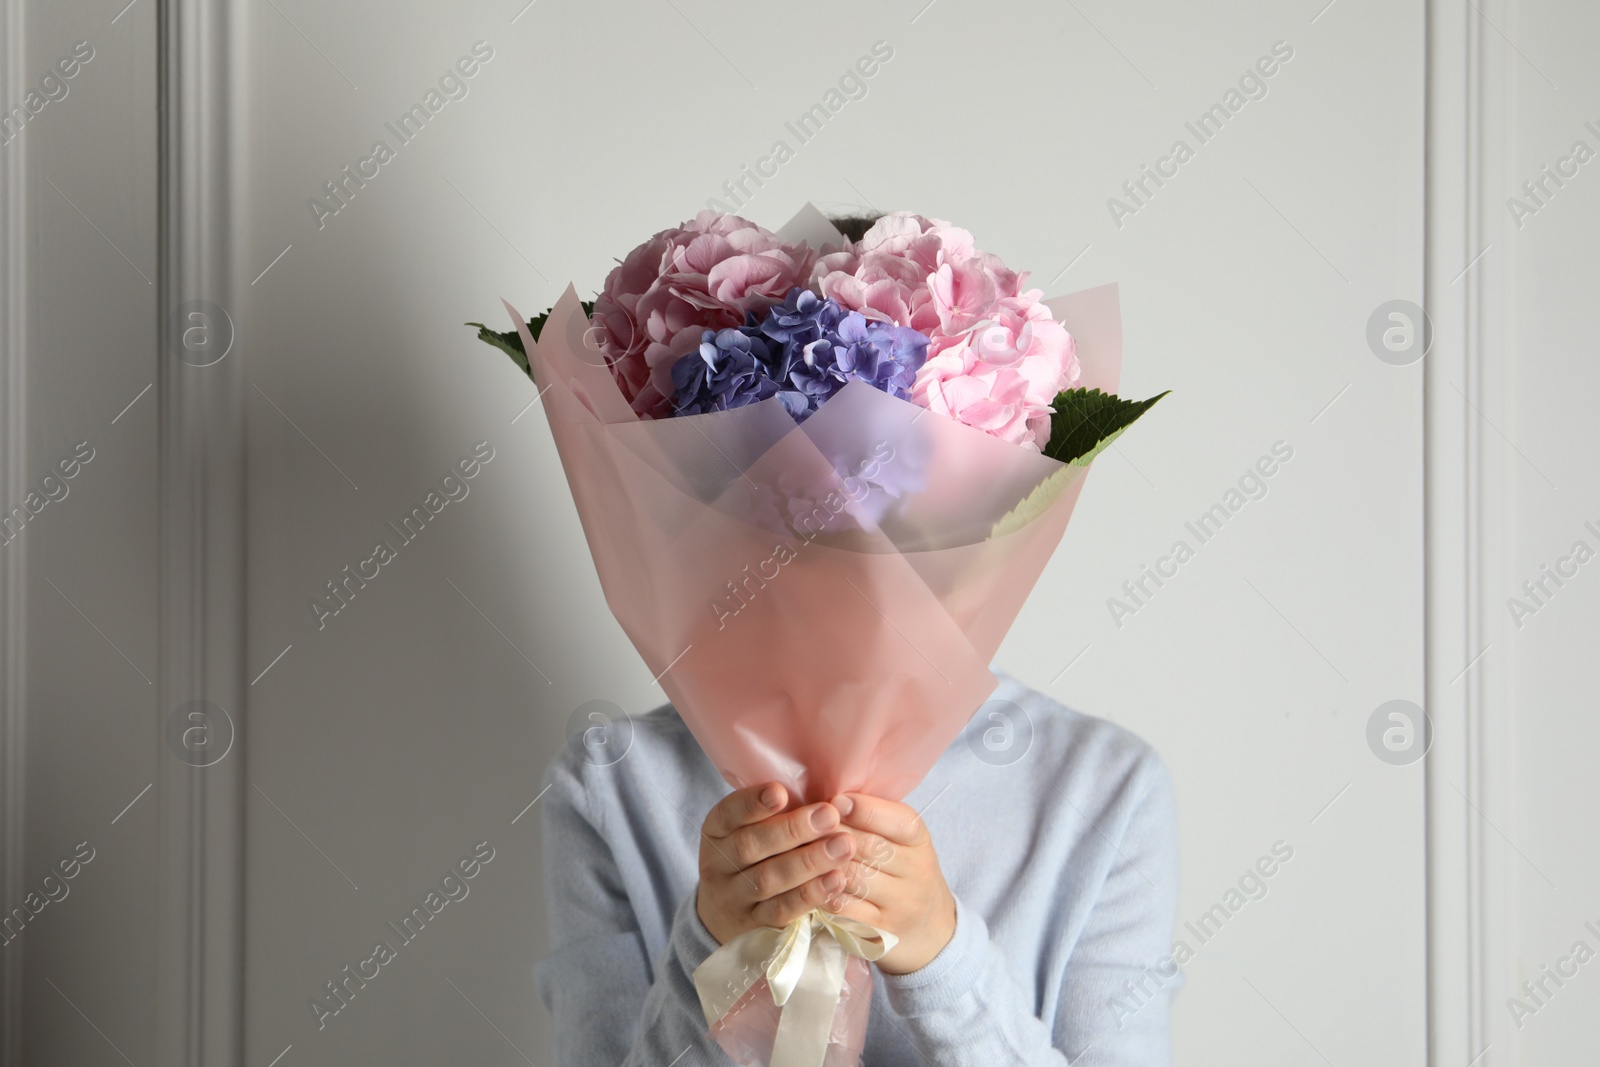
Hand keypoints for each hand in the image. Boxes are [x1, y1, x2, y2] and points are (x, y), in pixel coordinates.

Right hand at [696, 782, 857, 946]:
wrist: (724, 915)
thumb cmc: (753, 858)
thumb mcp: (749, 831)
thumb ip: (776, 814)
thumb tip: (825, 789)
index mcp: (716, 831)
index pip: (728, 813)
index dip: (752, 803)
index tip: (780, 792)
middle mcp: (718, 863)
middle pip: (749, 846)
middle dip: (792, 829)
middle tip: (829, 814)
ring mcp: (733, 898)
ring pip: (767, 880)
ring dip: (808, 862)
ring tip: (844, 846)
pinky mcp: (753, 926)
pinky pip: (781, 911)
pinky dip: (810, 895)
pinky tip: (836, 880)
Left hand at [820, 793, 956, 974]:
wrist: (932, 930)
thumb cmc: (905, 873)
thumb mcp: (903, 842)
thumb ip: (875, 819)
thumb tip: (830, 796)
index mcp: (920, 840)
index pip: (899, 821)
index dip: (865, 809)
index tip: (835, 801)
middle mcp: (916, 871)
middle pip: (870, 847)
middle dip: (832, 832)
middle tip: (803, 824)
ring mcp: (900, 904)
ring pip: (853, 878)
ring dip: (820, 863)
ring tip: (796, 850)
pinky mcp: (880, 931)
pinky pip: (844, 908)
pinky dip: (821, 893)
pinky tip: (804, 883)